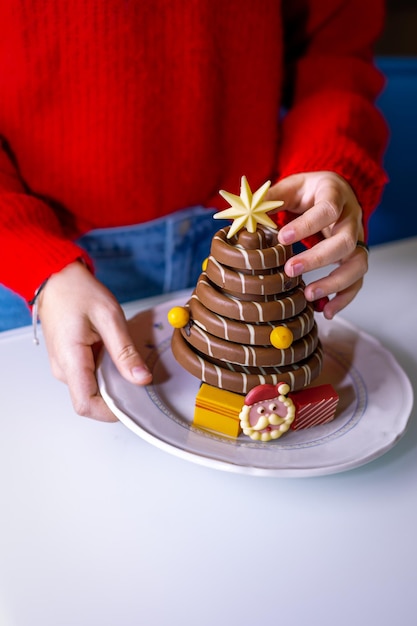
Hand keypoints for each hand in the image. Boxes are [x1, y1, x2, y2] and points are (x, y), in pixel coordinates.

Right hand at [38, 261, 151, 420]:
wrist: (56, 279)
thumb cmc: (78, 292)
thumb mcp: (109, 317)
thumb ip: (125, 351)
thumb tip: (142, 379)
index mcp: (70, 360)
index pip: (86, 405)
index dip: (111, 411)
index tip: (135, 402)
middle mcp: (63, 369)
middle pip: (91, 400)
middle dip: (117, 396)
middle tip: (141, 378)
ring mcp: (65, 367)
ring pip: (92, 389)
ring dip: (113, 383)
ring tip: (129, 362)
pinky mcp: (69, 362)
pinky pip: (90, 377)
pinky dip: (107, 373)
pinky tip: (118, 357)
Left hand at [267, 171, 368, 318]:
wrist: (334, 192)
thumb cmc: (309, 191)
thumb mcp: (290, 187)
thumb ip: (271, 199)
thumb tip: (247, 216)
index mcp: (335, 194)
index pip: (327, 209)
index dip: (306, 225)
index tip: (282, 238)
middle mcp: (351, 217)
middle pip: (345, 241)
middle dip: (318, 259)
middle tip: (290, 270)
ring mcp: (357, 239)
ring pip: (357, 264)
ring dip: (334, 283)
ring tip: (308, 295)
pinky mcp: (356, 257)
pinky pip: (357, 280)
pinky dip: (343, 298)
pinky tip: (326, 310)